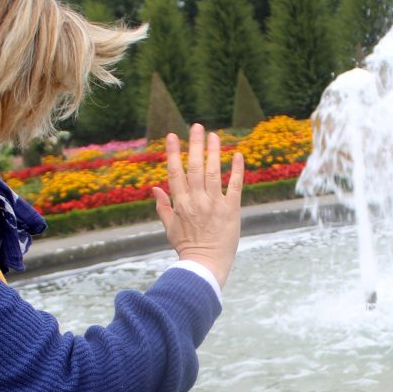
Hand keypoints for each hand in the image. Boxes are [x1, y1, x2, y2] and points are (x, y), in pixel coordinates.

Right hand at [153, 124, 243, 288]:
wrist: (205, 265)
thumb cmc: (187, 248)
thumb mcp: (169, 228)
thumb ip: (163, 206)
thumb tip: (154, 188)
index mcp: (181, 204)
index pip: (175, 173)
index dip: (174, 153)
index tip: (173, 136)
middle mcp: (197, 201)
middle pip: (194, 168)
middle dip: (195, 145)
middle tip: (197, 126)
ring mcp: (215, 204)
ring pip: (214, 172)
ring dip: (213, 152)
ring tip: (214, 135)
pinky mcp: (231, 210)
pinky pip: (235, 186)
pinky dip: (237, 170)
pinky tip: (237, 155)